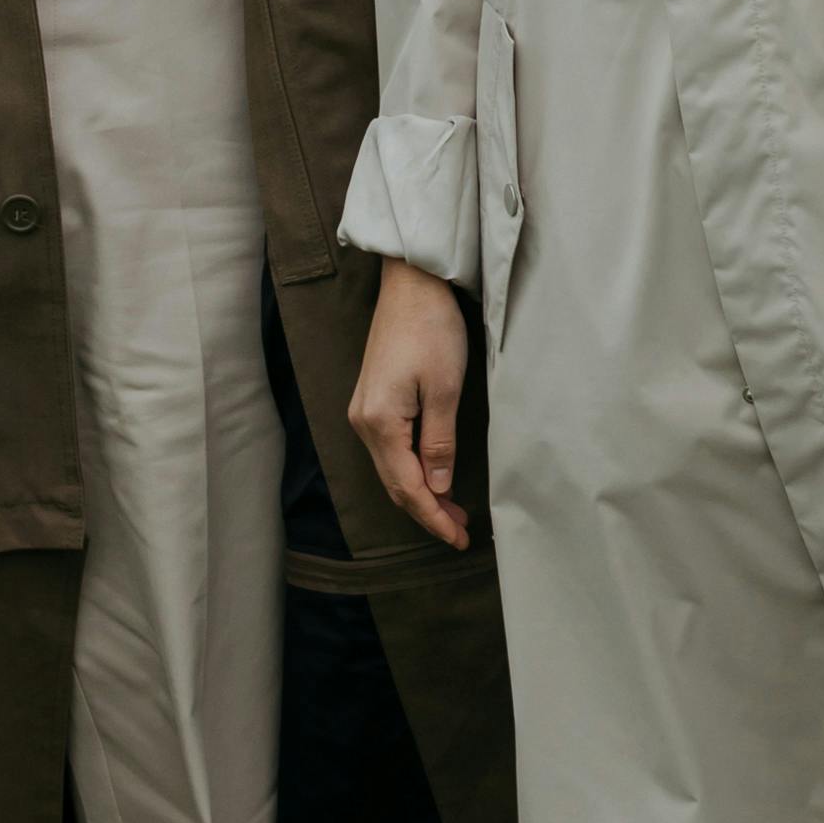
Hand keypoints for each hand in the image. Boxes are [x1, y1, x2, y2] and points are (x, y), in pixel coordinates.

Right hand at [347, 260, 472, 551]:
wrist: (412, 285)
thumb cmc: (432, 330)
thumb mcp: (445, 390)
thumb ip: (439, 444)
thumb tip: (437, 486)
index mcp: (380, 423)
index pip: (407, 487)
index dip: (433, 517)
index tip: (459, 537)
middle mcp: (363, 421)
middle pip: (394, 483)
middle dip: (427, 510)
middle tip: (461, 529)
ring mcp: (365, 411)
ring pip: (391, 468)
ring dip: (420, 492)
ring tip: (452, 509)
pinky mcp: (373, 400)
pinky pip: (390, 449)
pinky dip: (411, 469)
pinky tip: (432, 475)